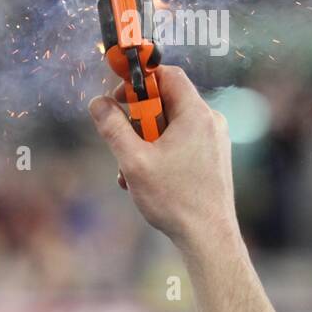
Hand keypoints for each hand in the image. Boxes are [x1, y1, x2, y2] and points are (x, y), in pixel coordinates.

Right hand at [90, 65, 282, 311]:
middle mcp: (210, 121)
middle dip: (138, 119)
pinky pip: (182, 143)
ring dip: (146, 141)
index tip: (119, 98)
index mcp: (196, 114)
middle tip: (123, 141)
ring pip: (171, 125)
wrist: (209, 237)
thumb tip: (97, 104)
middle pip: (167, 101)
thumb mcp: (133, 161)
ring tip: (131, 170)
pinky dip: (161, 153)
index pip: (167, 75)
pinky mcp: (214, 158)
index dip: (139, 81)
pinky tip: (147, 180)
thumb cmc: (175, 199)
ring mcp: (215, 140)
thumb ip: (113, 128)